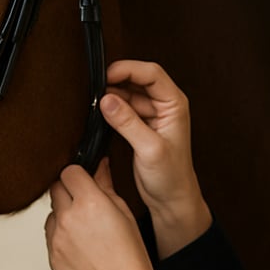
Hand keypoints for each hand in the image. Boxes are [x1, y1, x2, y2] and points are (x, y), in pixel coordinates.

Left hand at [45, 159, 167, 269]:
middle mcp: (69, 218)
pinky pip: (51, 235)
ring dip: (64, 212)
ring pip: (52, 212)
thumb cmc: (131, 258)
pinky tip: (83, 244)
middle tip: (87, 201)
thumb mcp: (125, 213)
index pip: (70, 171)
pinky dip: (62, 234)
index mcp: (90, 203)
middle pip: (56, 188)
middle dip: (69, 190)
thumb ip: (107, 185)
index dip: (79, 173)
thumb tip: (100, 165)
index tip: (86, 179)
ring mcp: (57, 239)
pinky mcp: (52, 256)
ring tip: (87, 228)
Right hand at [101, 60, 211, 256]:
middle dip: (116, 80)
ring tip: (94, 102)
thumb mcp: (149, 149)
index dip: (128, 69)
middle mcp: (164, 105)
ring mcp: (152, 115)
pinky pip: (123, 108)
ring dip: (112, 94)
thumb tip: (106, 99)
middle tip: (95, 90)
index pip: (151, 73)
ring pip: (128, 93)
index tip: (106, 76)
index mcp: (175, 104)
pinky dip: (111, 108)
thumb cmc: (171, 177)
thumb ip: (128, 123)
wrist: (171, 200)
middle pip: (138, 79)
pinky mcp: (140, 125)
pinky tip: (99, 113)